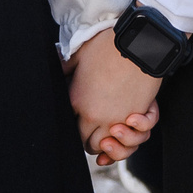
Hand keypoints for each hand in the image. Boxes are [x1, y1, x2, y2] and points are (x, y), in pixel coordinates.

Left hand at [67, 28, 162, 166]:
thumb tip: (54, 63)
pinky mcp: (135, 119)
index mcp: (76, 101)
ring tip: (108, 135)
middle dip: (88, 139)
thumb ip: (64, 65)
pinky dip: (126, 143)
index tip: (79, 119)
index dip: (73, 126)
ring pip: (105, 147)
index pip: (68, 127)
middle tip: (93, 130)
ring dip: (106, 145)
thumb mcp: (80, 54)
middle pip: (85, 142)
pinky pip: (128, 144)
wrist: (138, 45)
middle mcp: (93, 115)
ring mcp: (115, 120)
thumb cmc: (108, 47)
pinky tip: (124, 132)